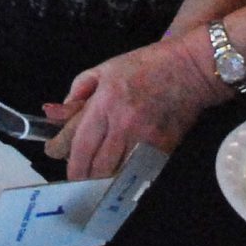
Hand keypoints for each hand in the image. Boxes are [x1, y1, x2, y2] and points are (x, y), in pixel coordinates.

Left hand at [45, 36, 222, 180]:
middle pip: (94, 167)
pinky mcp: (163, 150)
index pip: (76, 142)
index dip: (61, 155)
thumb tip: (54, 113)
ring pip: (114, 175)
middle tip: (76, 173)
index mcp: (105, 103)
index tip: (56, 157)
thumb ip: (79, 91)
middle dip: (80, 174)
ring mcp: (144, 140)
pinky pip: (137, 172)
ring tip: (95, 176)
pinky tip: (119, 173)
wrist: (191, 70)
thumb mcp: (106, 69)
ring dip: (101, 178)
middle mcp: (122, 125)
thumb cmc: (146, 66)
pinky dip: (125, 176)